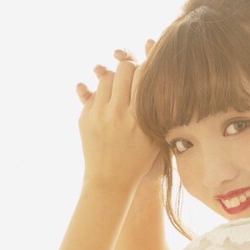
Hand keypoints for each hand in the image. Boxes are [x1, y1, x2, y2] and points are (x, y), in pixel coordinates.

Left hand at [75, 39, 159, 192]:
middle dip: (130, 68)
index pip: (144, 75)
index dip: (148, 68)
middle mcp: (117, 113)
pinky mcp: (84, 118)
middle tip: (134, 76)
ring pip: (106, 77)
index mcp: (139, 117)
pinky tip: (109, 102)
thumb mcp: (157, 137)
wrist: (110, 181)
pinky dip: (102, 94)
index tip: (151, 70)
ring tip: (121, 89)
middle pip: (124, 69)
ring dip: (115, 79)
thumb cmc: (140, 160)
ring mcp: (98, 114)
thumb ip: (161, 112)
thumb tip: (165, 81)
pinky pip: (93, 93)